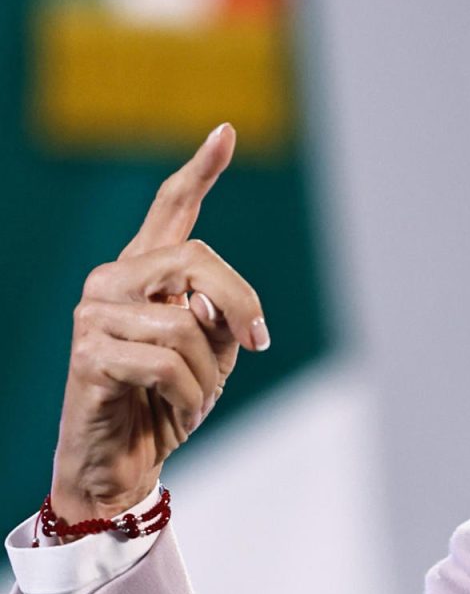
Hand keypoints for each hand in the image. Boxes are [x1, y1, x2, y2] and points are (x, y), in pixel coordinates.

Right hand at [50, 123, 269, 525]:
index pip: (171, 209)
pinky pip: (166, 362)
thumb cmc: (167, 403)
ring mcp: (93, 314)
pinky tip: (179, 411)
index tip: (226, 131)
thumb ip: (219, 313)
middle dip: (241, 303)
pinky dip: (190, 394)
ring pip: (186, 323)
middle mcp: (111, 281)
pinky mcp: (88, 354)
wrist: (121, 463)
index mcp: (145, 273)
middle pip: (196, 259)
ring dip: (208, 373)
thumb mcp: (211, 353)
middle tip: (258, 343)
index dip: (200, 171)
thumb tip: (216, 301)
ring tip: (192, 397)